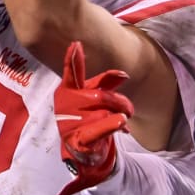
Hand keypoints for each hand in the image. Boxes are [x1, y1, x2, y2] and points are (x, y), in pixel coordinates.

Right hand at [54, 41, 133, 194]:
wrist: (83, 150)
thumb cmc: (89, 117)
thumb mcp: (96, 97)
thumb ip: (106, 83)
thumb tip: (123, 74)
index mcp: (67, 89)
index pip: (72, 73)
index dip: (73, 59)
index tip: (76, 44)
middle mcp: (65, 104)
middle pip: (100, 96)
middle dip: (119, 101)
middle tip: (129, 108)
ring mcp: (69, 122)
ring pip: (104, 112)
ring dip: (119, 117)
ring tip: (122, 121)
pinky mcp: (78, 139)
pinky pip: (99, 129)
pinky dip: (111, 125)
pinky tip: (121, 122)